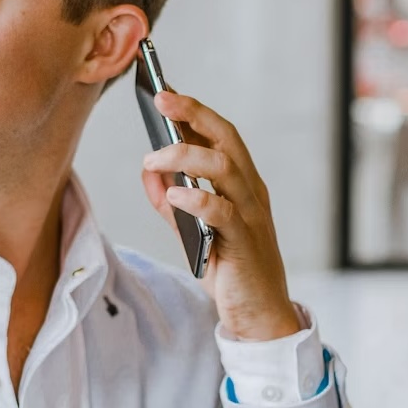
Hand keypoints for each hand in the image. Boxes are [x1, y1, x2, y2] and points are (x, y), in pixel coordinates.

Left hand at [140, 91, 298, 340]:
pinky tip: (173, 193)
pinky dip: (196, 198)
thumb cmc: (231, 271)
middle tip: (161, 99)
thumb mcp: (193, 232)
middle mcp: (250, 192)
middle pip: (226, 139)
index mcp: (242, 184)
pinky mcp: (244, 242)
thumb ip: (171, 203)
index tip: (166, 91)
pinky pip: (222, 211)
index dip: (195, 110)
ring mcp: (250, 215)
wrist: (259, 316)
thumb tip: (148, 171)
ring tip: (152, 158)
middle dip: (193, 113)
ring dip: (185, 155)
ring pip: (224, 168)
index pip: (221, 136)